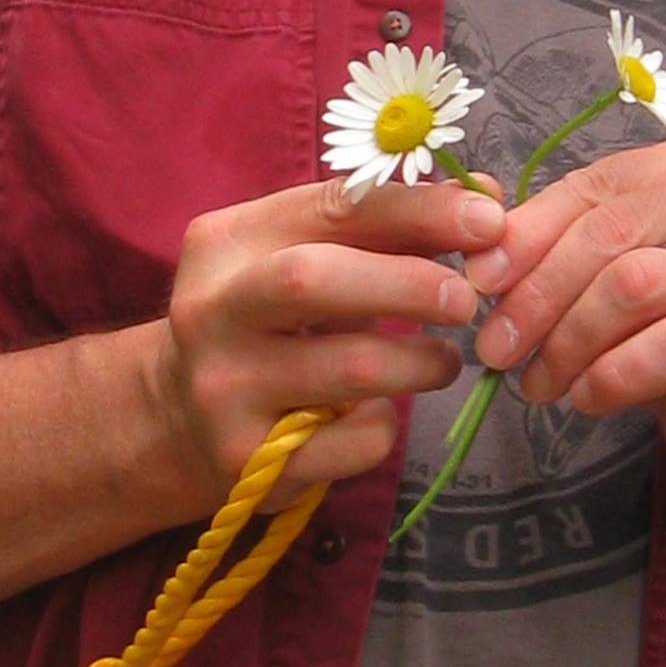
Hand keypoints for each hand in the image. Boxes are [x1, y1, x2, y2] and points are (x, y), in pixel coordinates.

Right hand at [154, 176, 505, 512]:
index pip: (331, 206)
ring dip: (421, 362)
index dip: (418, 209)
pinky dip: (385, 423)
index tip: (488, 219)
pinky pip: (353, 440)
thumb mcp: (302, 258)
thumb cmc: (266, 319)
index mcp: (225, 241)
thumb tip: (487, 204)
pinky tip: (378, 412)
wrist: (177, 417)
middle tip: (466, 299)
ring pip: (350, 369)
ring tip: (443, 360)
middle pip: (314, 281)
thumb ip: (386, 227)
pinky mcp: (249, 462)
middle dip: (409, 284)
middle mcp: (211, 310)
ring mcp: (224, 389)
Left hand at [463, 133, 665, 520]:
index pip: (591, 189)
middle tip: (496, 349)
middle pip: (606, 235)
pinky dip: (613, 375)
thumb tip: (477, 250)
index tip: (478, 283)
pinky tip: (588, 397)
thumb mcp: (615, 272)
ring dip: (568, 341)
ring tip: (538, 382)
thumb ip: (557, 242)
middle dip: (537, 296)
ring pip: (632, 286)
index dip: (525, 237)